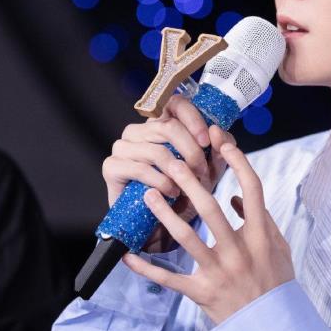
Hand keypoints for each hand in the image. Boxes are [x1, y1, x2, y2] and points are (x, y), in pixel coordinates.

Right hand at [102, 94, 236, 253]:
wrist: (163, 226)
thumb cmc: (186, 194)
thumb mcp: (210, 170)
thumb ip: (218, 150)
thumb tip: (216, 131)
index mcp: (161, 124)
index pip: (175, 103)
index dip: (193, 118)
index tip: (206, 140)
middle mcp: (139, 130)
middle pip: (168, 127)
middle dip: (191, 151)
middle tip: (201, 171)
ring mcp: (123, 147)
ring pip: (156, 149)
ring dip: (177, 171)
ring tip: (186, 186)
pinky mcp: (112, 166)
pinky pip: (141, 168)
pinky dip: (161, 182)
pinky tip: (171, 193)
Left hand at [122, 142, 294, 324]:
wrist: (271, 327)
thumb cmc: (276, 283)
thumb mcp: (278, 247)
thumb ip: (261, 219)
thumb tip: (235, 197)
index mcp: (262, 236)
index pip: (253, 190)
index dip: (239, 164)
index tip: (224, 145)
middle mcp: (239, 251)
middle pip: (212, 210)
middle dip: (190, 184)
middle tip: (172, 164)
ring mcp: (218, 272)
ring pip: (187, 238)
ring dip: (165, 215)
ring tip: (148, 195)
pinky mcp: (201, 292)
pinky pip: (169, 278)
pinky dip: (146, 267)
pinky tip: (128, 254)